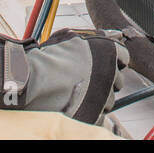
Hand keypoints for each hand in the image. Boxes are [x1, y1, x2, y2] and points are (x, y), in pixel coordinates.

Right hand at [0, 28, 128, 123]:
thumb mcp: (72, 38)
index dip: (113, 60)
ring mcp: (103, 96)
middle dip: (105, 79)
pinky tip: (78, 105)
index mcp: (108, 51)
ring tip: (77, 92)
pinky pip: (102, 117)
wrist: (29, 81)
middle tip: (86, 78)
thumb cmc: (47, 58)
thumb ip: (95, 38)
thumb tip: (112, 35)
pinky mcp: (94, 116)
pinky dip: (93, 113)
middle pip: (117, 80)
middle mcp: (110, 73)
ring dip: (98, 97)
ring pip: (109, 99)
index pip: (124, 57)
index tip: (103, 64)